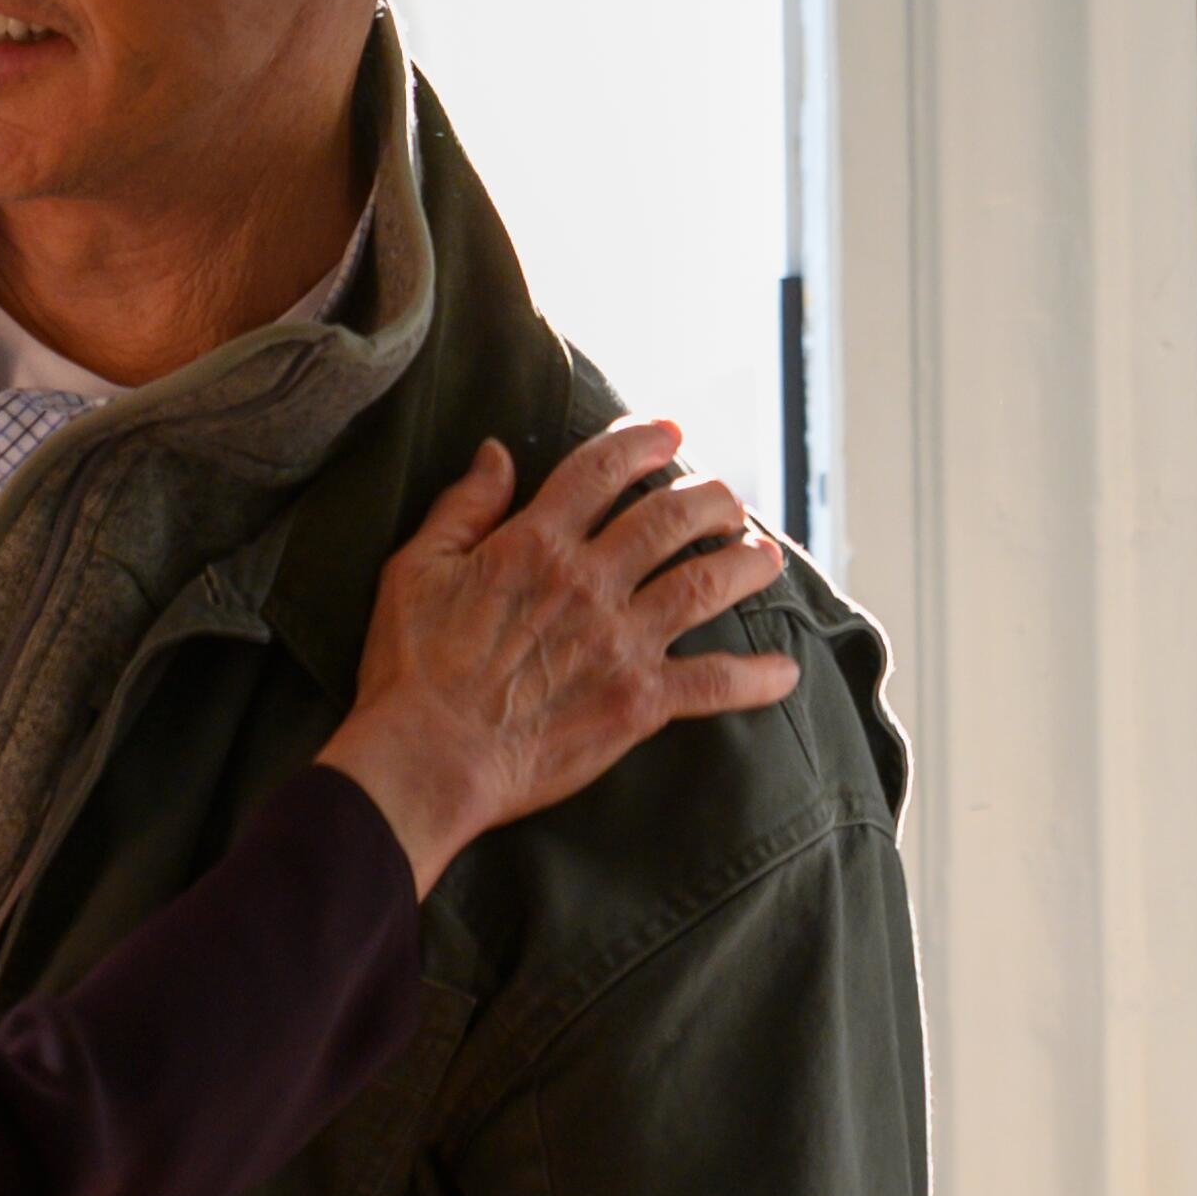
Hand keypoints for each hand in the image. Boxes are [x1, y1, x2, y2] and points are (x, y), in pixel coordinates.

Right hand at [316, 419, 799, 890]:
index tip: (671, 435)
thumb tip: (498, 453)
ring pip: (704, 583)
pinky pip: (712, 683)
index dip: (643, 443)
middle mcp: (589, 582)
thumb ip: (464, 507)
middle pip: (670, 518)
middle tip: (728, 500)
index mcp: (535, 543)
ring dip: (744, 563)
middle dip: (710, 499)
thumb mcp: (416, 569)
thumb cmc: (411, 668)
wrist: (426, 759)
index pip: (602, 470)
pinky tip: (785, 674)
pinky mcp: (638, 703)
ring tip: (766, 556)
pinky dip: (755, 679)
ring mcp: (620, 641)